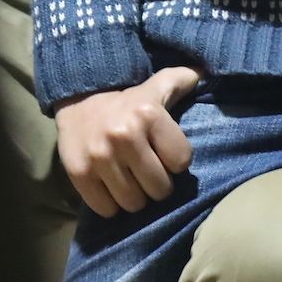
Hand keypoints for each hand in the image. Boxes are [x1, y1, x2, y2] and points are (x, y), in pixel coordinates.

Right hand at [55, 67, 199, 218]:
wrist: (75, 97)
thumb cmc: (124, 99)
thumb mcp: (154, 86)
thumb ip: (181, 80)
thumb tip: (206, 73)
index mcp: (147, 115)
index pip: (181, 162)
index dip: (174, 160)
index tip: (162, 153)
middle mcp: (124, 136)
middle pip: (160, 189)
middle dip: (156, 183)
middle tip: (146, 172)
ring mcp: (100, 157)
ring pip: (134, 203)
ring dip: (134, 196)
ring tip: (128, 180)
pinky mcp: (79, 173)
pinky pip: (107, 209)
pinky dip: (110, 203)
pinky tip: (109, 187)